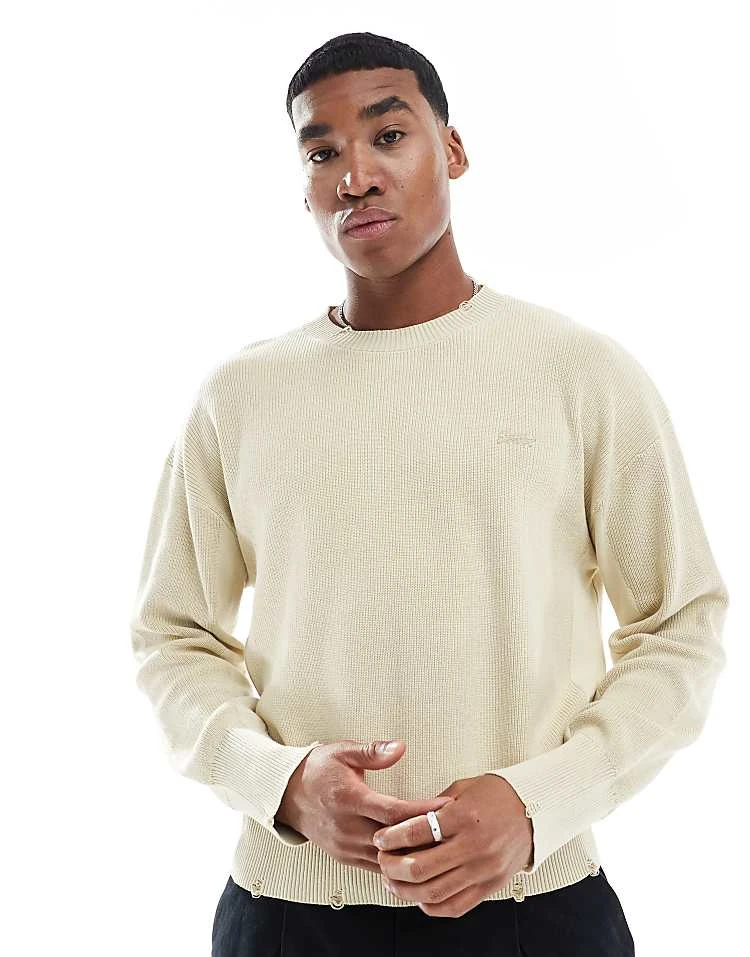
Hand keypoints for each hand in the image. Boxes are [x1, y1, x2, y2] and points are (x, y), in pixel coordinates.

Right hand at [275, 739, 454, 872]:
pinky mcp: (346, 858)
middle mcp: (348, 829)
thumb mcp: (342, 751)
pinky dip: (399, 864)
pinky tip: (419, 857)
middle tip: (456, 830)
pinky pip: (378, 868)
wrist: (287, 795)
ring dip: (414, 854)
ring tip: (444, 845)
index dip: (423, 812)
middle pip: (396, 841)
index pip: (394, 812)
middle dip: (426, 837)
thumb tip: (400, 747)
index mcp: (350, 800)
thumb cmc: (318, 769)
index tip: (447, 807)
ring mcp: (346, 847)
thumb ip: (372, 751)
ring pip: (388, 861)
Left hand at [372, 773, 533, 917]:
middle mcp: (473, 846)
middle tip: (381, 860)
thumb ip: (433, 806)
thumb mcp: (462, 788)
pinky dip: (431, 906)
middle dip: (392, 866)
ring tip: (392, 881)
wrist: (535, 810)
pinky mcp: (490, 886)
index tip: (380, 838)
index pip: (417, 832)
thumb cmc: (497, 795)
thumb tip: (402, 822)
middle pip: (420, 868)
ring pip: (434, 893)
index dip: (391, 837)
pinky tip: (418, 896)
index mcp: (464, 817)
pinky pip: (455, 906)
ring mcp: (483, 870)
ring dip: (406, 890)